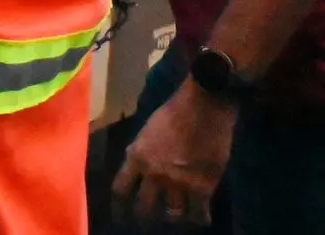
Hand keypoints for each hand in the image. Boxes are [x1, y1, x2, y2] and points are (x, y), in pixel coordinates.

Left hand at [112, 79, 235, 228]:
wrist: (205, 104)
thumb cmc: (176, 109)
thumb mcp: (148, 129)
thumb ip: (140, 150)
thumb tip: (133, 162)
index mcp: (137, 156)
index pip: (120, 189)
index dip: (120, 204)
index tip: (121, 212)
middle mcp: (154, 174)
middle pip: (144, 208)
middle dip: (146, 217)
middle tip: (151, 220)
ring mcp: (178, 183)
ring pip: (172, 215)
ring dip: (174, 217)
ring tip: (177, 217)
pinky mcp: (202, 187)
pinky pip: (198, 214)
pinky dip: (200, 219)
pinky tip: (201, 219)